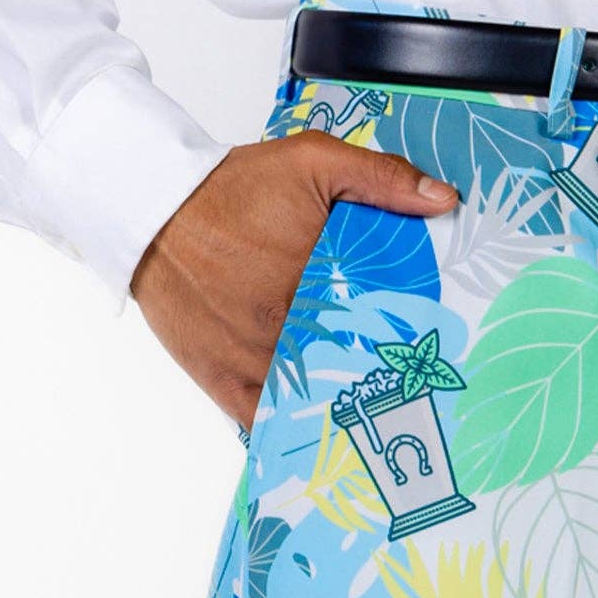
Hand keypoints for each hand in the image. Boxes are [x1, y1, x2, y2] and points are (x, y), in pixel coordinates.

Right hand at [132, 135, 459, 429]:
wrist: (155, 208)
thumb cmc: (231, 189)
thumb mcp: (311, 162)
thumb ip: (379, 180)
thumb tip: (442, 200)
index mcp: (319, 287)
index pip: (382, 331)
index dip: (407, 344)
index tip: (426, 355)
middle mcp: (287, 333)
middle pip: (350, 372)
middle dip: (377, 381)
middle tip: (404, 390)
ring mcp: (254, 363)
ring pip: (312, 405)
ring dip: (338, 410)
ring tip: (369, 417)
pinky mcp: (224, 381)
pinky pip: (266, 423)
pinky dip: (291, 430)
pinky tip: (317, 434)